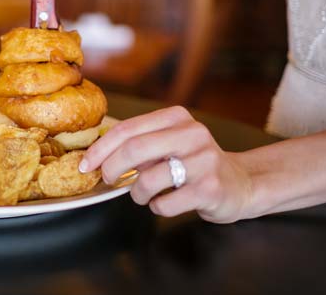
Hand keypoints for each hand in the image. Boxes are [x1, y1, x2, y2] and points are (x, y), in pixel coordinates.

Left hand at [80, 106, 253, 222]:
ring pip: (149, 179)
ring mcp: (204, 161)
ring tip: (142, 194)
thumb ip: (138, 143)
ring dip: (136, 193)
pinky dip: (156, 207)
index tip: (86, 164)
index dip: (101, 148)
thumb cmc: (192, 163)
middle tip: (108, 179)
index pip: (128, 129)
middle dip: (111, 168)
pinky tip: (165, 202)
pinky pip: (165, 203)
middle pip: (135, 149)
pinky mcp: (210, 188)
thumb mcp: (168, 142)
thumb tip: (96, 156)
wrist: (239, 183)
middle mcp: (193, 134)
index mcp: (176, 117)